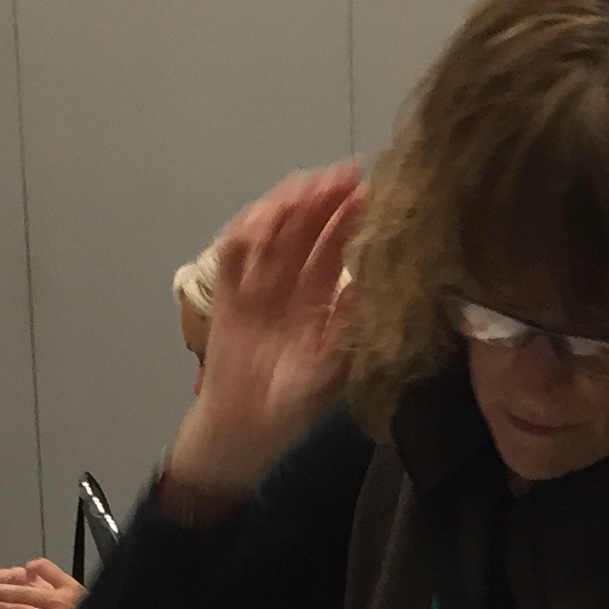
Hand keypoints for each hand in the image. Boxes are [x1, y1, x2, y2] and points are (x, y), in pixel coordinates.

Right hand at [163, 161, 364, 509]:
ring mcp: (256, 286)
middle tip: (348, 174)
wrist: (243, 434)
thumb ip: (353, 322)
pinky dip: (247, 232)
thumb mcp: (336, 364)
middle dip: (325, 199)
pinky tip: (268, 216)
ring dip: (288, 206)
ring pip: (271, 232)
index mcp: (319, 298)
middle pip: (305, 229)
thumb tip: (382, 279)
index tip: (376, 193)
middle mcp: (289, 284)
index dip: (353, 219)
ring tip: (311, 188)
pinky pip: (234, 255)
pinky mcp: (227, 294)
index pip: (337, 247)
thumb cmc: (292, 407)